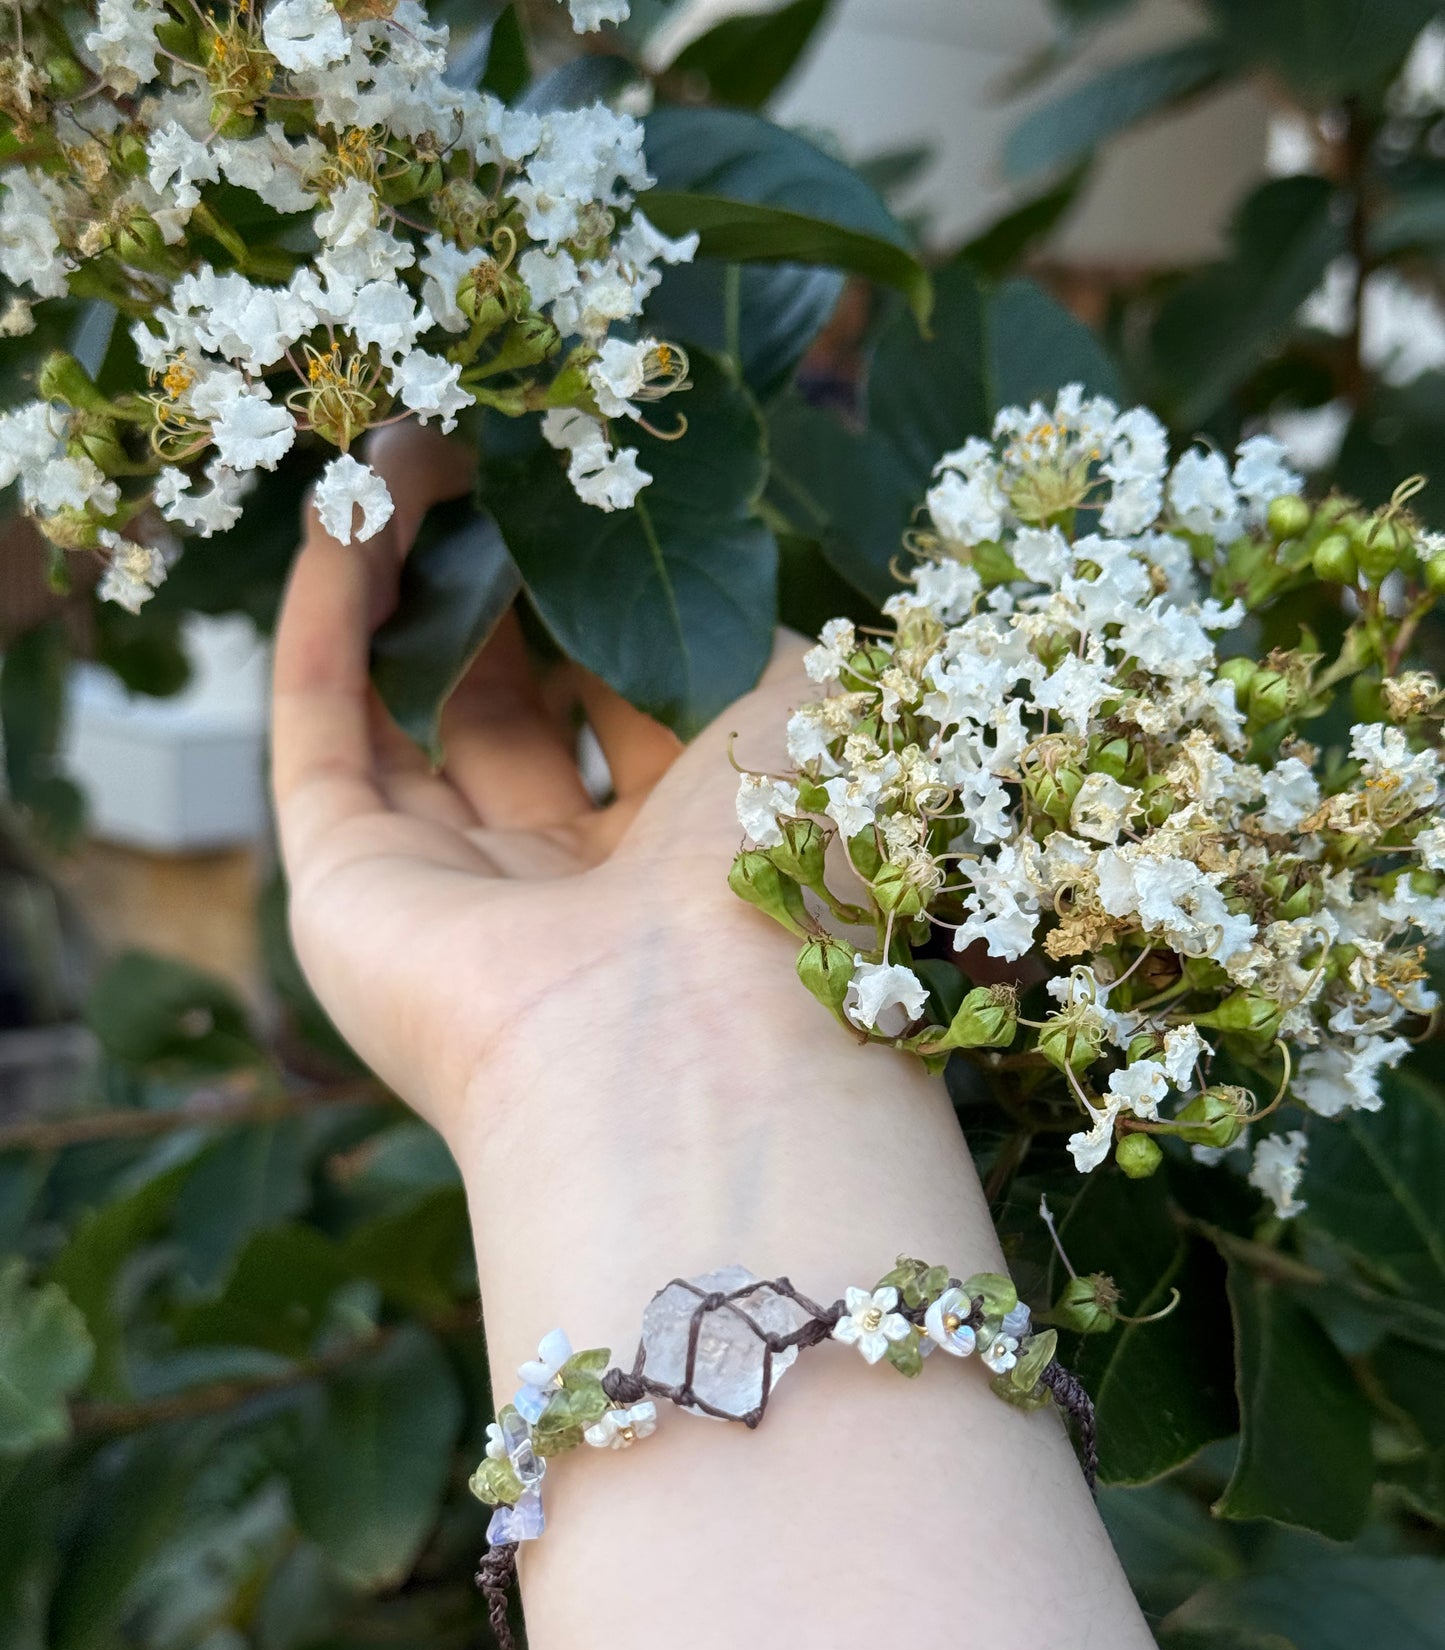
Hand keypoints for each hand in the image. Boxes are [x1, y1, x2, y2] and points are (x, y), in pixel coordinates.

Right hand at [272, 419, 815, 1147]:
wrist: (696, 1048)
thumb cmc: (788, 874)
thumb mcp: (810, 716)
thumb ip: (740, 630)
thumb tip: (668, 570)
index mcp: (695, 859)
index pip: (636, 701)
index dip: (605, 591)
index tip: (582, 481)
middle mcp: (575, 887)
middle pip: (516, 704)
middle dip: (496, 575)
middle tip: (479, 447)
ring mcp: (456, 896)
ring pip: (411, 710)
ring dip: (402, 580)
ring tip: (402, 450)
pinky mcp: (350, 894)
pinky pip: (323, 736)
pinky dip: (323, 626)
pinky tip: (340, 516)